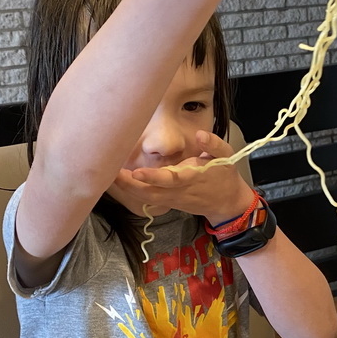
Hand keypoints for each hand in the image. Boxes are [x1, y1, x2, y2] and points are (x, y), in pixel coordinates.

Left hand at [110, 131, 256, 223]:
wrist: (226, 203)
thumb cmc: (224, 176)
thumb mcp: (227, 157)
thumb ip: (214, 144)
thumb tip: (200, 134)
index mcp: (192, 178)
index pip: (170, 179)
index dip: (153, 177)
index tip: (136, 172)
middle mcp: (179, 191)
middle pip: (150, 192)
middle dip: (129, 185)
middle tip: (110, 172)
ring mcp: (171, 199)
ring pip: (146, 197)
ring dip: (127, 188)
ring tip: (109, 174)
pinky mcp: (167, 202)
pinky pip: (146, 198)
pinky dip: (132, 191)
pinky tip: (119, 180)